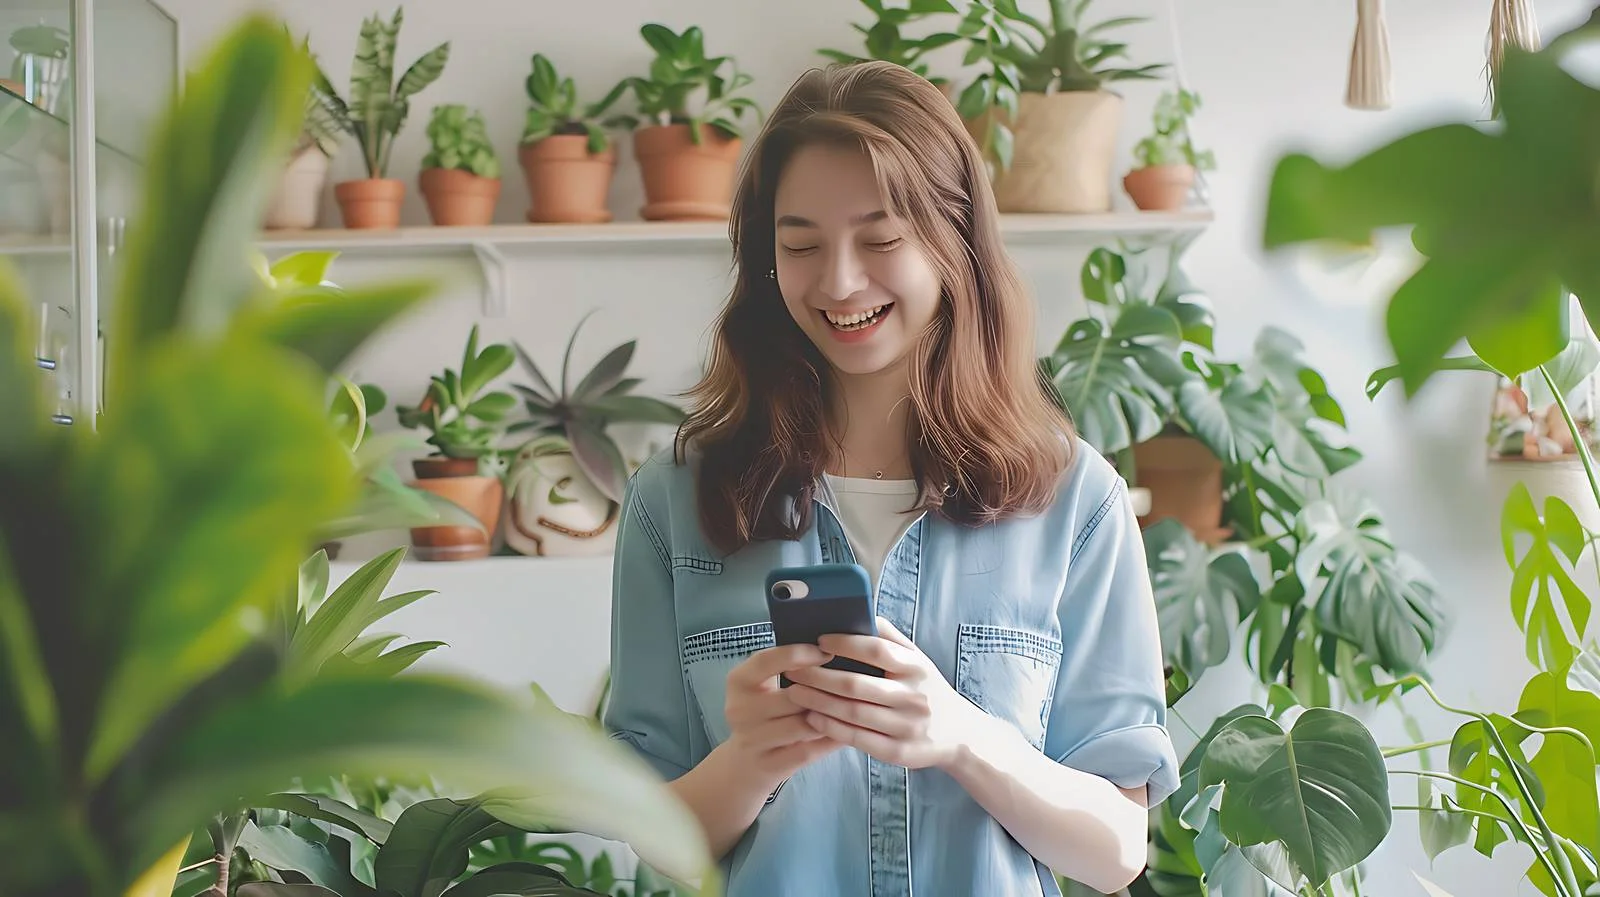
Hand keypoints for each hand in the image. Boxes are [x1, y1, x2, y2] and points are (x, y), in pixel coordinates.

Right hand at [721, 643, 843, 791]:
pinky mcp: (769, 765)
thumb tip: (833, 646)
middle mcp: (740, 710)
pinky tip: (849, 730)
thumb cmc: (764, 713)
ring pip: (805, 725)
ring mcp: (752, 740)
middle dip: (825, 690)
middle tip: (852, 683)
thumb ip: (786, 666)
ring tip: (854, 706)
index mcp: (738, 681)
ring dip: (832, 716)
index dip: (799, 654)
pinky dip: (831, 739)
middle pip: (793, 695)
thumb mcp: (763, 684)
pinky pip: (809, 750)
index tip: (827, 652)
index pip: (767, 660)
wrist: (744, 763)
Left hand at [783, 617, 981, 770]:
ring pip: (852, 713)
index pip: (876, 650)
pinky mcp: (898, 752)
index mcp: (917, 668)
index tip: (818, 640)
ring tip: (794, 691)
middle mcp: (913, 697)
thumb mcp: (918, 660)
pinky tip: (811, 716)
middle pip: (857, 685)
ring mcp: (906, 727)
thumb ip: (890, 637)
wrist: (959, 734)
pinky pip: (857, 738)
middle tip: (793, 669)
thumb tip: (861, 611)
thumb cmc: (928, 689)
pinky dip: (830, 727)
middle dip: (819, 676)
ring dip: (818, 701)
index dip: (845, 643)